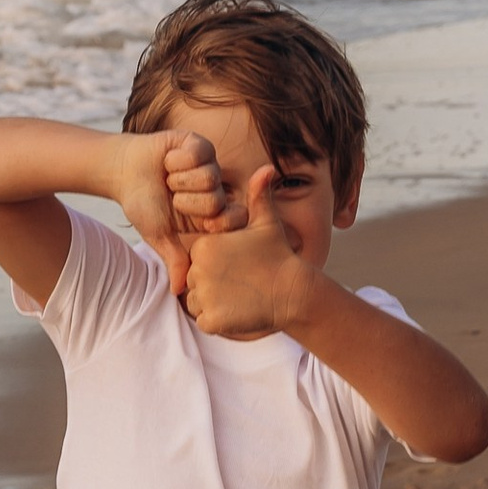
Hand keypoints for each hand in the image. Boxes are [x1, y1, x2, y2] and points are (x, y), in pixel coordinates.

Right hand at [110, 127, 240, 275]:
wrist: (123, 172)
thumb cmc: (142, 204)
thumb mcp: (159, 236)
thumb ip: (175, 260)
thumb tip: (180, 291)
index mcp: (211, 212)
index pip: (234, 219)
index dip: (212, 220)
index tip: (189, 218)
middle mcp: (215, 188)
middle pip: (218, 199)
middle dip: (186, 200)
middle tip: (171, 196)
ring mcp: (209, 164)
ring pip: (209, 176)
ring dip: (179, 180)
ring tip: (167, 179)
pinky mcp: (199, 144)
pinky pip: (199, 153)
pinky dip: (176, 160)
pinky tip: (168, 162)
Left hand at [179, 167, 321, 341]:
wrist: (293, 292)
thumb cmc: (279, 256)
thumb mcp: (267, 223)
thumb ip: (259, 196)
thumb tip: (267, 168)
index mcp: (205, 245)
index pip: (197, 258)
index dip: (215, 264)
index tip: (237, 267)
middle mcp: (199, 269)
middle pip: (194, 280)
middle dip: (212, 284)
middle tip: (239, 283)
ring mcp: (204, 296)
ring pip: (196, 301)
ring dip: (212, 302)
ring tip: (239, 297)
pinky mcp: (211, 319)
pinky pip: (204, 320)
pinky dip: (218, 319)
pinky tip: (238, 311)